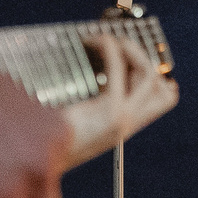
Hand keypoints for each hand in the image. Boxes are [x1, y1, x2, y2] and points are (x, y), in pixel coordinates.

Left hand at [57, 27, 177, 166]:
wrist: (34, 158)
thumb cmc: (43, 136)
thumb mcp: (71, 120)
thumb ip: (85, 101)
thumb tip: (84, 68)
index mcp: (121, 127)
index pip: (163, 100)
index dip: (159, 75)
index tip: (136, 56)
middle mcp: (127, 125)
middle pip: (163, 89)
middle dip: (145, 59)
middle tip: (121, 44)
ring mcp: (122, 119)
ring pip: (149, 76)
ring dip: (131, 49)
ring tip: (108, 39)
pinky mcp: (110, 113)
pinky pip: (117, 69)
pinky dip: (109, 47)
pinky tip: (92, 41)